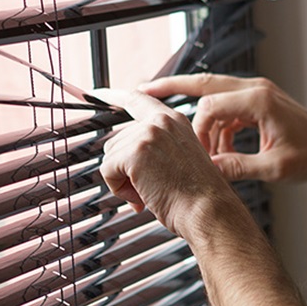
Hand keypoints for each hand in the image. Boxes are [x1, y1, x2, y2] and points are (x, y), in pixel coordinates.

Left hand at [92, 88, 247, 238]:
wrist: (208, 211)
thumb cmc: (198, 197)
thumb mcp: (178, 160)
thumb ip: (154, 148)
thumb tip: (121, 159)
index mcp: (174, 121)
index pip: (138, 99)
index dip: (114, 96)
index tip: (98, 93)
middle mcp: (161, 121)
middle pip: (117, 140)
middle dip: (125, 168)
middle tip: (149, 186)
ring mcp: (148, 134)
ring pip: (110, 157)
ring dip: (124, 181)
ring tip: (151, 190)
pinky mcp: (135, 151)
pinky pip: (107, 171)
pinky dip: (119, 189)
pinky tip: (143, 195)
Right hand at [140, 74, 306, 182]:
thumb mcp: (274, 169)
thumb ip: (238, 167)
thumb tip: (207, 170)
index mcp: (259, 100)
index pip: (210, 104)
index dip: (196, 129)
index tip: (196, 153)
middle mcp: (256, 89)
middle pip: (204, 81)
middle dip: (172, 87)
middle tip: (142, 91)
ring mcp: (257, 93)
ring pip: (213, 95)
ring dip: (201, 120)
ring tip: (194, 147)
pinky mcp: (259, 103)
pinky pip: (227, 108)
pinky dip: (217, 126)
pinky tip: (218, 150)